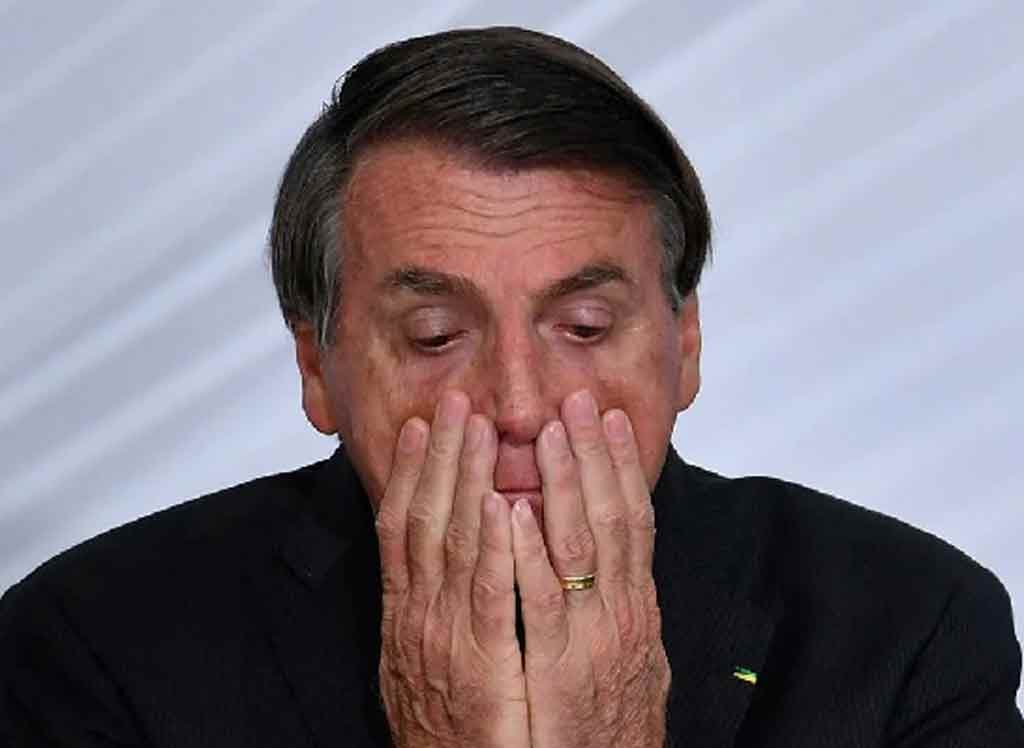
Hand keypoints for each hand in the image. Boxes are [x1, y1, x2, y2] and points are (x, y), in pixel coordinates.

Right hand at [375, 390, 529, 747]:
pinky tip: (501, 503)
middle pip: (426, 519)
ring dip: (464, 480)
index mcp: (406, 613)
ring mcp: (447, 638)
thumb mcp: (424, 657)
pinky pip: (489, 596)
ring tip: (477, 428)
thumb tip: (437, 557)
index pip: (401, 526)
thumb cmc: (444, 725)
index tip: (420, 425)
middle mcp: (419, 616)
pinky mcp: (482, 665)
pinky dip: (492, 547)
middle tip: (454, 403)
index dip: (410, 472)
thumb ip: (430, 606)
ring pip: (454, 543)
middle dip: (439, 457)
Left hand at [512, 389, 669, 747]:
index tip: (607, 418)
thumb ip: (619, 609)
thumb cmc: (614, 729)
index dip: (621, 466)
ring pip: (579, 547)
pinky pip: (539, 603)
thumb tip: (615, 565)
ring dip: (562, 486)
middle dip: (593, 457)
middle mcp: (622, 614)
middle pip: (611, 518)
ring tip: (546, 433)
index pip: (634, 521)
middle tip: (577, 400)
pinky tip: (511, 512)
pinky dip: (526, 554)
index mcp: (637, 608)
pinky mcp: (557, 670)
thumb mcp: (630, 660)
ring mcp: (591, 639)